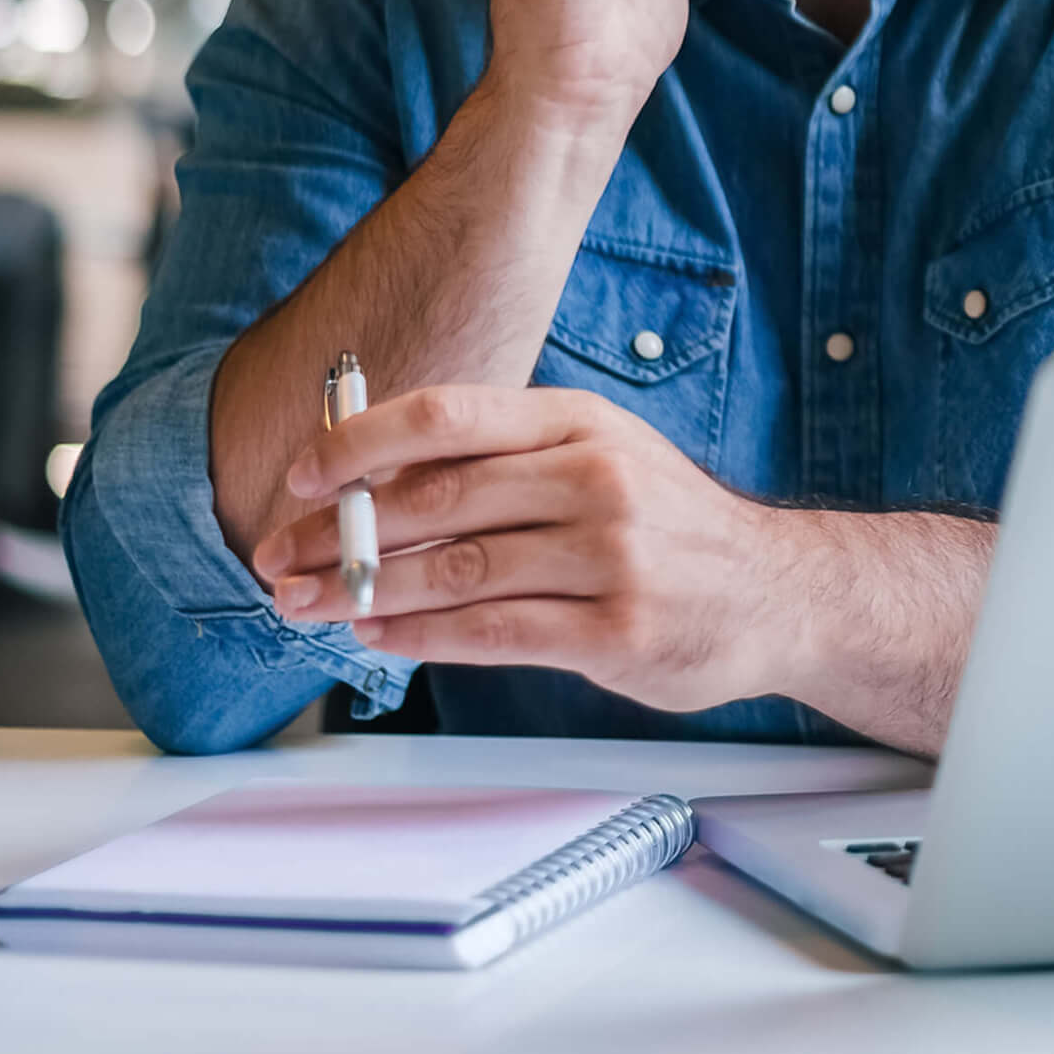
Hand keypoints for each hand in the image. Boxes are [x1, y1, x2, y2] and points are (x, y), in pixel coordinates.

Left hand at [256, 384, 804, 712]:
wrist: (776, 589)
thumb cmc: (668, 523)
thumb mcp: (599, 456)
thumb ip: (505, 462)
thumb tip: (380, 477)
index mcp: (580, 422)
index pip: (450, 415)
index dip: (361, 443)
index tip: (299, 476)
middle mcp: (595, 477)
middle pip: (438, 498)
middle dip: (342, 532)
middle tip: (278, 557)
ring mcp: (610, 555)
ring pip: (455, 571)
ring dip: (364, 592)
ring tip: (308, 605)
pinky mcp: (616, 630)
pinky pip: (493, 633)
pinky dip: (422, 638)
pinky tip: (379, 638)